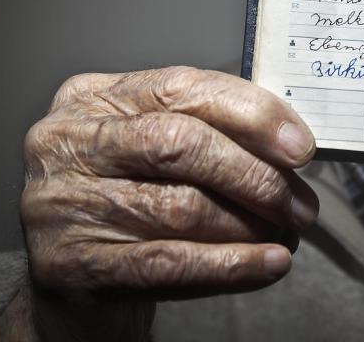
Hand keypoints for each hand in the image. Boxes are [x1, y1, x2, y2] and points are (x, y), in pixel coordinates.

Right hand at [21, 66, 318, 299]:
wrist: (66, 275)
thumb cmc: (127, 192)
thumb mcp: (149, 144)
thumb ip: (205, 127)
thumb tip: (291, 141)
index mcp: (92, 96)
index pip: (183, 88)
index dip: (251, 114)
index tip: (301, 146)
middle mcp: (68, 142)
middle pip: (181, 144)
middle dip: (255, 174)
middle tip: (301, 203)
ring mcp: (62, 203)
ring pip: (180, 208)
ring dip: (249, 224)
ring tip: (286, 233)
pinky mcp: (70, 264)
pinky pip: (167, 264)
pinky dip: (229, 265)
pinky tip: (268, 264)